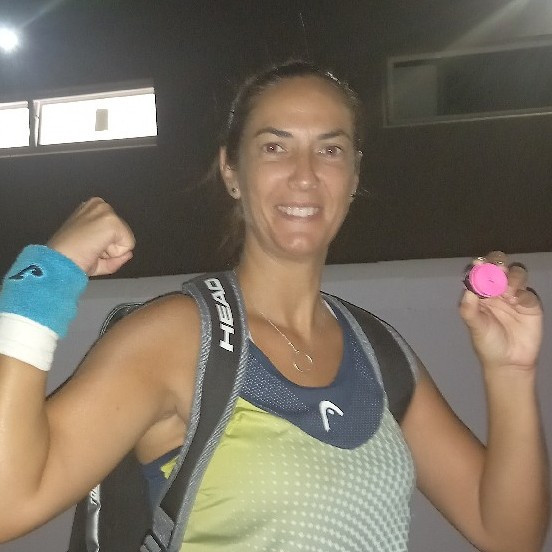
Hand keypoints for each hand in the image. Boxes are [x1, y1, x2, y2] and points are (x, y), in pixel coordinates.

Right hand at [47, 198, 134, 276]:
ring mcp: (105, 211)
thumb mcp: (93, 253)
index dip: (104, 247)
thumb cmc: (69, 259)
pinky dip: (115, 254)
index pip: (115, 232)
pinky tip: (96, 250)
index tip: (87, 248)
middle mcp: (99, 205)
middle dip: (109, 249)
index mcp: (92, 209)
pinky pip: (128, 246)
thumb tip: (129, 253)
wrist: (59, 263)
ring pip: (126, 240)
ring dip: (111, 252)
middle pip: (122, 235)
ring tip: (91, 251)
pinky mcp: (111, 221)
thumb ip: (113, 254)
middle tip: (90, 251)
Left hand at [459, 251, 541, 371]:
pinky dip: (522, 293)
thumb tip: (468, 286)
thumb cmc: (487, 342)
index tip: (478, 264)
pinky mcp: (530, 304)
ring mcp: (514, 295)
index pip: (479, 271)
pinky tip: (515, 301)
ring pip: (516, 273)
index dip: (478, 265)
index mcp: (480, 292)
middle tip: (496, 269)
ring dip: (511, 277)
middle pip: (499, 266)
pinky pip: (528, 292)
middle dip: (497, 262)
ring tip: (506, 292)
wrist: (509, 362)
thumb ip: (469, 307)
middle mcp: (497, 289)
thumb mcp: (474, 325)